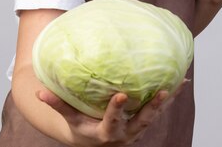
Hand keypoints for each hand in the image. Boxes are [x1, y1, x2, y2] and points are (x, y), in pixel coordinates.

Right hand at [37, 81, 187, 145]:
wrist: (95, 141)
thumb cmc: (80, 126)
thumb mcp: (69, 118)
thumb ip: (57, 105)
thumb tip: (39, 91)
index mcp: (106, 133)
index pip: (113, 121)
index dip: (117, 109)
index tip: (120, 95)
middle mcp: (126, 133)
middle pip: (142, 121)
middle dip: (153, 107)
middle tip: (162, 92)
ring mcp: (137, 128)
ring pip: (155, 114)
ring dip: (167, 100)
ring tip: (179, 82)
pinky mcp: (144, 121)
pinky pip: (159, 108)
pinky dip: (171, 96)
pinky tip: (182, 80)